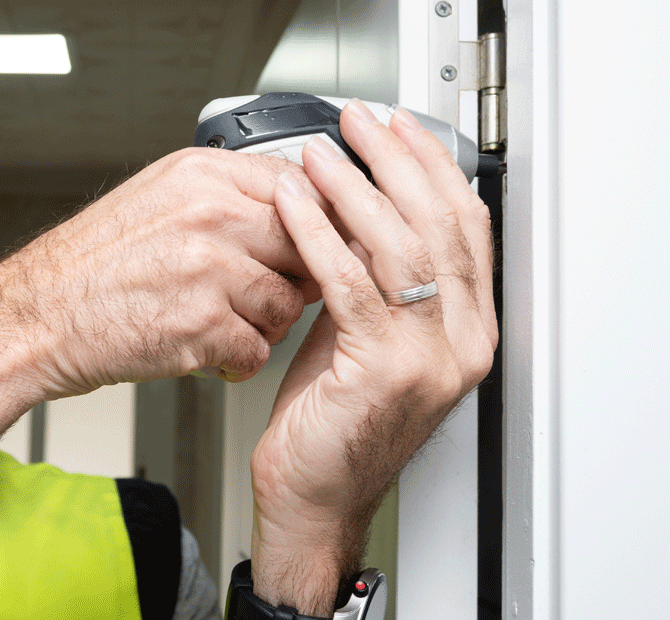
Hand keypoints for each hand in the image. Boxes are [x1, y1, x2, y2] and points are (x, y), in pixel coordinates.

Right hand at [0, 148, 324, 398]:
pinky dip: (238, 363)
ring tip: (227, 326)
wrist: (36, 316)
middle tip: (270, 292)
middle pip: (304, 245)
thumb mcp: (155, 199)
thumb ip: (221, 197)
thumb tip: (284, 209)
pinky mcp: (203, 327)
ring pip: (288, 303)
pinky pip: (258, 351)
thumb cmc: (89, 265)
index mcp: (202, 175)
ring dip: (265, 325)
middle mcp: (211, 215)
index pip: (299, 187)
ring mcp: (210, 270)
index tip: (314, 245)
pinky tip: (210, 354)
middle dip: (295, 277)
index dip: (314, 224)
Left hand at [248, 101, 497, 613]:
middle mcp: (461, 341)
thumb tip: (356, 206)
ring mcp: (429, 357)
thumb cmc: (331, 420)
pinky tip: (294, 205)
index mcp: (468, 328)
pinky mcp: (383, 368)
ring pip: (400, 246)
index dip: (432, 168)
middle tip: (357, 124)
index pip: (465, 226)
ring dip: (353, 191)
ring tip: (317, 156)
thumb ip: (376, 278)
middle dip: (395, 163)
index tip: (397, 130)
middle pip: (439, 224)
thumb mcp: (364, 334)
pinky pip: (351, 283)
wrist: (312, 497)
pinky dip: (319, 235)